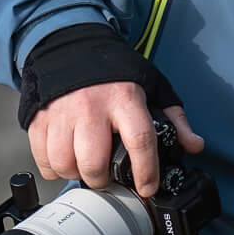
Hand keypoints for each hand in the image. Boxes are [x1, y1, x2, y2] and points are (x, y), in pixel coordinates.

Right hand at [28, 83, 203, 198]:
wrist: (71, 46)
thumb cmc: (114, 72)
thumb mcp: (151, 87)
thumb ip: (174, 119)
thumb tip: (194, 145)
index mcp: (124, 99)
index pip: (139, 141)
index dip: (146, 171)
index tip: (147, 188)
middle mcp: (91, 108)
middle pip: (94, 163)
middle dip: (102, 180)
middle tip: (107, 177)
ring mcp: (61, 114)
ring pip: (65, 164)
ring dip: (76, 175)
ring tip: (84, 167)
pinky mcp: (39, 119)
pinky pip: (43, 160)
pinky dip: (54, 169)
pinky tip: (65, 161)